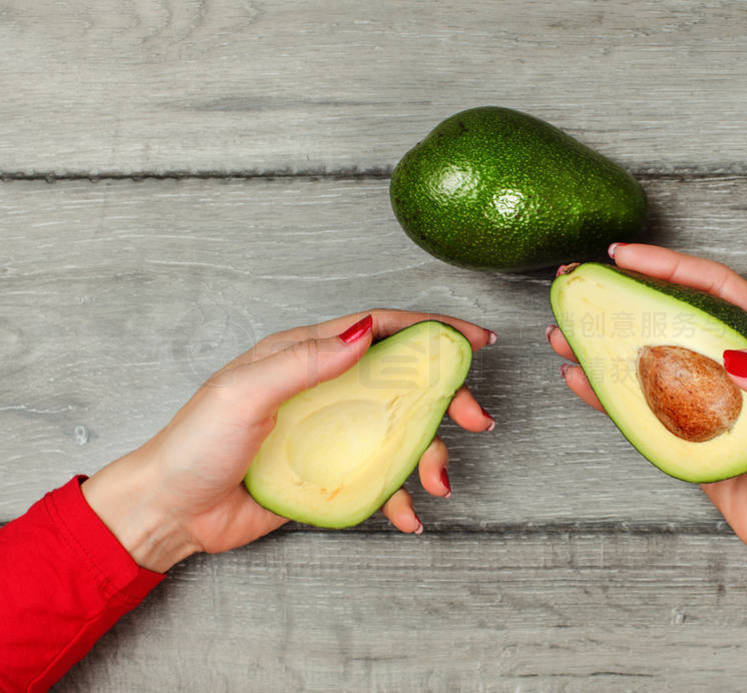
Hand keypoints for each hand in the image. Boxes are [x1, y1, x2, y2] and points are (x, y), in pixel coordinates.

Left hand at [83, 310, 495, 572]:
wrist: (172, 511)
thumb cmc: (196, 443)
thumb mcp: (245, 392)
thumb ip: (304, 360)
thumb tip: (363, 332)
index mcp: (306, 355)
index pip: (380, 330)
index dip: (431, 330)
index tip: (474, 339)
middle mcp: (327, 388)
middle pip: (404, 382)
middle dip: (448, 398)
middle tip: (475, 419)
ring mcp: (332, 433)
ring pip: (401, 433)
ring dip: (430, 454)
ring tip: (437, 482)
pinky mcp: (332, 474)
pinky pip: (380, 479)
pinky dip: (400, 496)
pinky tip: (408, 515)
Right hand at [547, 244, 746, 573]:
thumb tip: (736, 359)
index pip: (714, 288)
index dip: (670, 267)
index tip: (625, 257)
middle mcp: (735, 362)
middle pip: (671, 314)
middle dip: (625, 295)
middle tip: (581, 285)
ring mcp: (705, 397)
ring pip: (646, 356)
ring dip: (604, 342)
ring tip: (563, 332)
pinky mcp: (684, 433)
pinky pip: (638, 404)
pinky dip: (606, 390)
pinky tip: (578, 378)